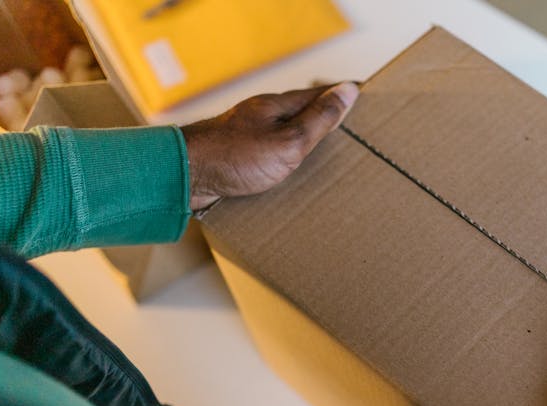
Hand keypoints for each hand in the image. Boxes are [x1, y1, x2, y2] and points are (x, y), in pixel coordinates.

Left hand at [180, 82, 359, 209]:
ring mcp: (246, 135)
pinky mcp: (235, 155)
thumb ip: (319, 118)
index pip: (317, 95)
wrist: (187, 174)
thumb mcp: (289, 140)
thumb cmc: (237, 157)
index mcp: (277, 107)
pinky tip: (286, 172)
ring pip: (282, 134)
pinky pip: (267, 153)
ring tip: (322, 153)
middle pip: (299, 113)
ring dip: (302, 140)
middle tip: (346, 124)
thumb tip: (348, 90)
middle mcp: (261, 117)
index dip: (339, 95)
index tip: (359, 93)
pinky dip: (283, 159)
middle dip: (322, 118)